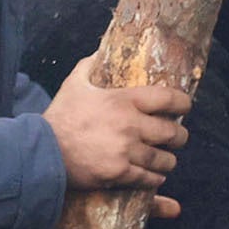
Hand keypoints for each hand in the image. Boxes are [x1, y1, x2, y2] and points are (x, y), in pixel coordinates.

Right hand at [44, 56, 191, 191]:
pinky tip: (154, 174)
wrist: (42, 152)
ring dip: (168, 159)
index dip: (183, 103)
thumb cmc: (59, 116)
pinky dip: (155, 178)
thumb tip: (101, 50)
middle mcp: (130, 126)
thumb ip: (90, 65)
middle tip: (176, 137)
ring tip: (165, 158)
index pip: (168, 98)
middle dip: (179, 136)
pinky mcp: (120, 174)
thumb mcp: (73, 84)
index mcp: (122, 101)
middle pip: (173, 133)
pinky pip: (149, 178)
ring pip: (165, 159)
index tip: (185, 106)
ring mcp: (126, 152)